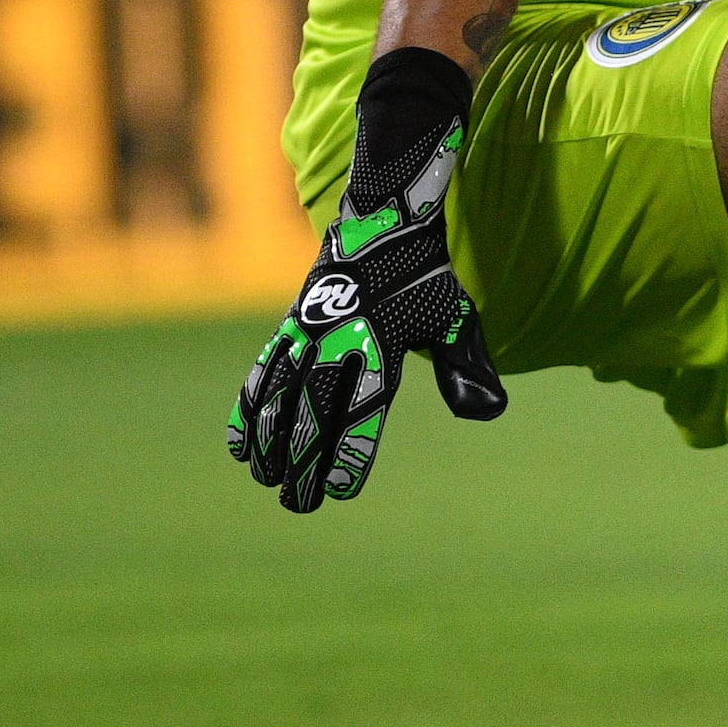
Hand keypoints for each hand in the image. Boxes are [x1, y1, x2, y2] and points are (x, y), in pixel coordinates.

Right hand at [238, 118, 504, 512]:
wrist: (382, 222)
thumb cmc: (424, 278)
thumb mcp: (455, 317)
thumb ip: (468, 367)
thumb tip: (489, 412)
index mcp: (380, 345)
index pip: (363, 410)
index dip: (351, 451)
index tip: (343, 489)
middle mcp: (336, 342)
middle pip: (313, 413)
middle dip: (304, 462)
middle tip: (299, 504)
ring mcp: (305, 335)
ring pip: (279, 398)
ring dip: (270, 444)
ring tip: (268, 482)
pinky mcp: (287, 329)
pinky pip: (260, 375)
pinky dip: (247, 410)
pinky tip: (238, 446)